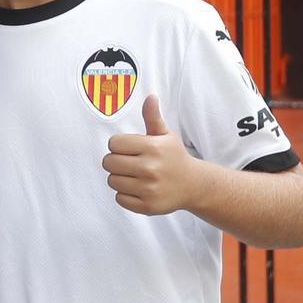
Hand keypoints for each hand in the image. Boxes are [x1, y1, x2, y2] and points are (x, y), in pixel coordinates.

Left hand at [102, 95, 204, 215]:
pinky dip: (125, 194)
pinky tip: (138, 189)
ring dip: (119, 178)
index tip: (129, 149)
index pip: (113, 144)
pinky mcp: (147, 206)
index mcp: (152, 147)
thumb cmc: (174, 156)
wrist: (193, 185)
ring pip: (112, 181)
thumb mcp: (165, 135)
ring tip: (135, 176)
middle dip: (116, 161)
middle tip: (130, 163)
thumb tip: (150, 96)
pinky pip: (119, 199)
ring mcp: (149, 189)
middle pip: (108, 163)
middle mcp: (150, 168)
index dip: (118, 145)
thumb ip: (153, 117)